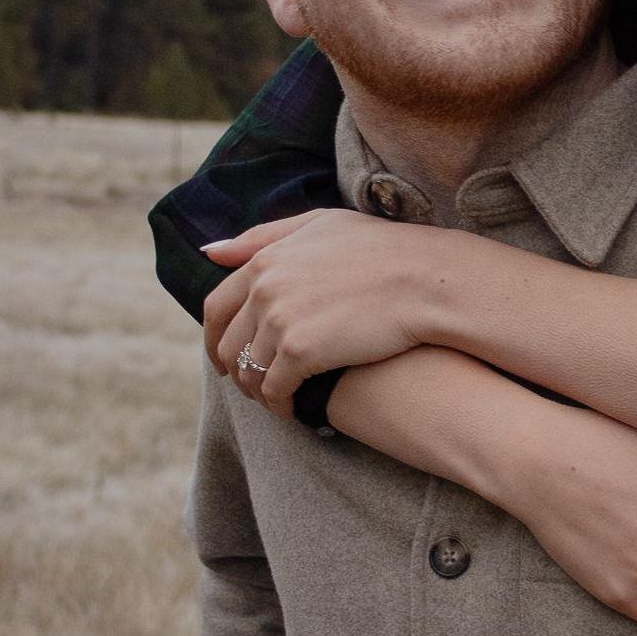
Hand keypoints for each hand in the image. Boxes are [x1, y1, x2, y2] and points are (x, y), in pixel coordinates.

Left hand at [201, 212, 461, 414]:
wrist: (426, 279)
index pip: (217, 307)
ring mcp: (279, 320)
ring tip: (277, 401)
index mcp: (265, 261)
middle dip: (235, 370)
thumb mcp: (320, 225)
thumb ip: (265, 236)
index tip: (225, 356)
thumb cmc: (383, 249)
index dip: (215, 337)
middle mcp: (264, 289)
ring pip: (248, 371)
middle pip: (228, 344)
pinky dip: (280, 406)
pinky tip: (295, 411)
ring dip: (257, 392)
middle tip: (250, 386)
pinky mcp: (300, 352)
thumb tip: (210, 251)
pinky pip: (274, 390)